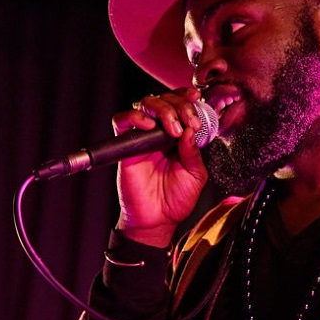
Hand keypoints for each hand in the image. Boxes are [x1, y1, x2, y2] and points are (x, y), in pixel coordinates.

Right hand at [112, 88, 208, 246]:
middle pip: (165, 99)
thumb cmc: (175, 200)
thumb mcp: (196, 175)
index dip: (188, 99)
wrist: (157, 221)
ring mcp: (143, 137)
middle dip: (180, 105)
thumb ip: (194, 152)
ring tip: (173, 128)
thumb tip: (190, 130)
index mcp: (179, 136)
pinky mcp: (126, 145)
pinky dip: (135, 117)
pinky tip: (149, 127)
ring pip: (146, 103)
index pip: (181, 105)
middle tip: (189, 121)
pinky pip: (122, 120)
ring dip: (163, 109)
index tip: (197, 100)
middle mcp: (160, 133)